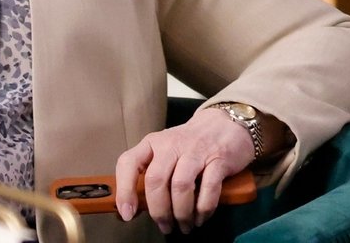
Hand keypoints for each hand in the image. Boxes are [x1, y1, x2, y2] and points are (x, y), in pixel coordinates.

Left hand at [115, 108, 253, 234]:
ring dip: (181, 213)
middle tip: (164, 226)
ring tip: (184, 226)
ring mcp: (195, 151)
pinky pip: (208, 188)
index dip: (124, 189)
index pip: (128, 162)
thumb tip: (133, 209)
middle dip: (158, 210)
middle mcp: (170, 145)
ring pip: (181, 186)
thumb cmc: (189, 144)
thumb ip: (150, 175)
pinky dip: (203, 208)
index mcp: (152, 143)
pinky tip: (200, 218)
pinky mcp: (219, 159)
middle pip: (156, 180)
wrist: (225, 124)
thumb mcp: (165, 152)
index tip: (127, 213)